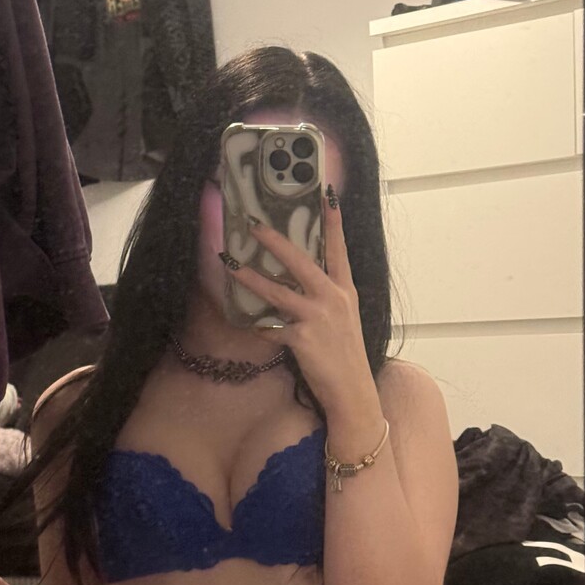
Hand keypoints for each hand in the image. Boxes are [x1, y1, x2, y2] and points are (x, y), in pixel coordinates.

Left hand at [229, 189, 376, 417]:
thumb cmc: (346, 355)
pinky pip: (270, 328)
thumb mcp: (344, 319)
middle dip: (276, 241)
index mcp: (345, 290)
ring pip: (278, 292)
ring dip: (251, 278)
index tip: (326, 194)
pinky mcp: (302, 339)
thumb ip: (327, 297)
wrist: (353, 391)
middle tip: (254, 225)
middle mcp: (333, 299)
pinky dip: (256, 326)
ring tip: (231, 265)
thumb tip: (301, 282)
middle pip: (301, 262)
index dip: (333, 221)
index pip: (339, 249)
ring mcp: (317, 318)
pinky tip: (242, 322)